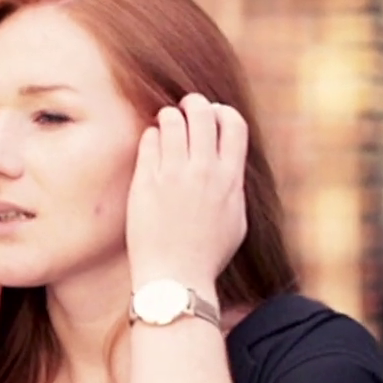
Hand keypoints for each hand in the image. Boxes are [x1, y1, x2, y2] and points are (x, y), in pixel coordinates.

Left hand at [126, 93, 248, 299]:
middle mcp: (203, 171)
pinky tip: (151, 144)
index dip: (223, 112)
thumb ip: (234, 188)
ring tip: (165, 123)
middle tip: (185, 107)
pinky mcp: (146, 181)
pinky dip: (151, 136)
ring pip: (172, 120)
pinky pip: (148, 140)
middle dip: (194, 104)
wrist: (176, 278)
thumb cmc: (207, 256)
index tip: (214, 116)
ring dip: (169, 116)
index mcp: (229, 178)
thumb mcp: (237, 221)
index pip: (234, 123)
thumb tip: (230, 167)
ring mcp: (173, 174)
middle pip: (202, 113)